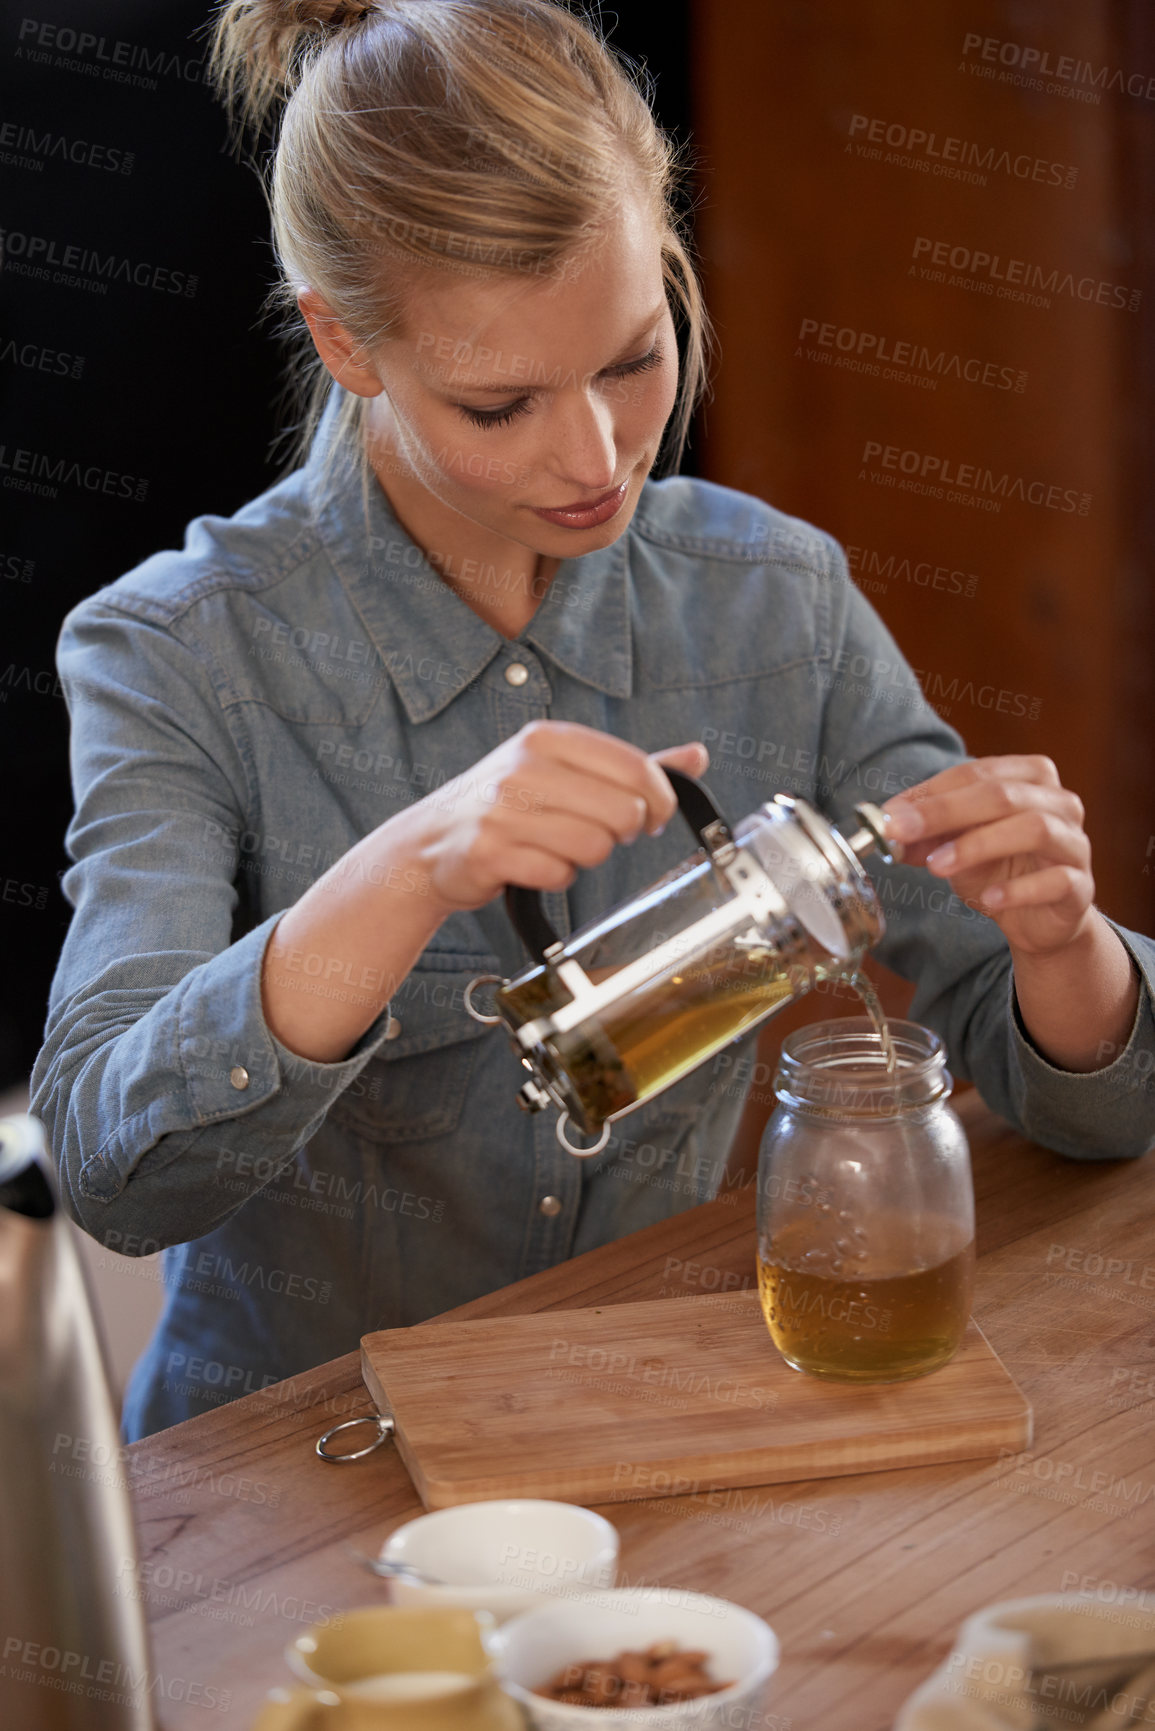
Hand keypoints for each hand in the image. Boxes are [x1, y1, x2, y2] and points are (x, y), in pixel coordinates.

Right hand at [410, 720, 709, 913]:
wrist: (427, 844)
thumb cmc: (504, 805)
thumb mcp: (560, 769)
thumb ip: (629, 764)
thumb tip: (697, 755)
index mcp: (546, 738)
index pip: (635, 767)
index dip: (658, 801)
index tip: (652, 817)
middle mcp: (523, 767)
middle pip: (622, 811)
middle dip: (620, 833)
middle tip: (594, 833)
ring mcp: (502, 810)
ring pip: (594, 846)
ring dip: (584, 858)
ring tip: (555, 847)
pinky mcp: (489, 852)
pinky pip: (558, 875)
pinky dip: (555, 878)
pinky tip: (533, 866)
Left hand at [882, 755, 1094, 957]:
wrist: (1038, 918)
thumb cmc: (998, 868)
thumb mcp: (954, 845)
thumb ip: (924, 833)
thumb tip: (886, 826)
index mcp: (1029, 777)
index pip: (976, 773)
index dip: (930, 793)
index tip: (889, 816)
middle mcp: (1059, 802)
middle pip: (1003, 795)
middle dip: (945, 811)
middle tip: (902, 832)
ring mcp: (1074, 842)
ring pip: (1033, 829)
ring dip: (978, 845)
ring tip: (938, 866)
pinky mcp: (1080, 885)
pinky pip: (1056, 880)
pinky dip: (1018, 889)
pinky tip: (989, 899)